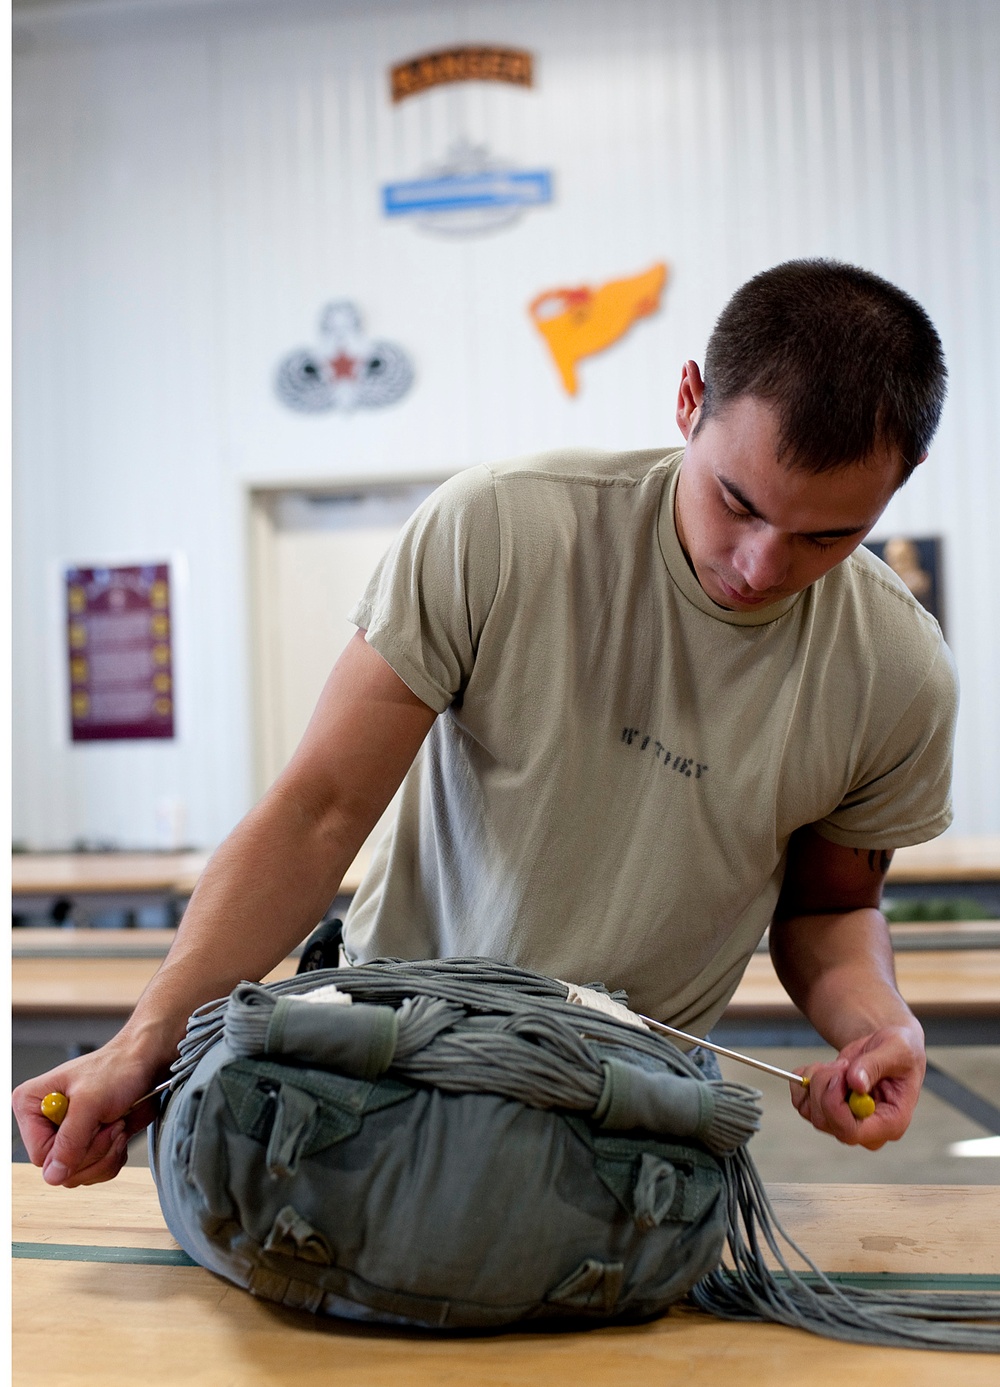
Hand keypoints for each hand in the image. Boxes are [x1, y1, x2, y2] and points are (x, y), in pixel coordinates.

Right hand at [11, 1041, 164, 1187]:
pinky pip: (97, 1172)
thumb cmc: (117, 1069)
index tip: (92, 1128)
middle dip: (94, 1150)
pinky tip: (119, 1131)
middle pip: (62, 1169)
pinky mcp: (88, 1145)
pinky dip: (114, 1155)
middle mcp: (45, 1124)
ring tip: (116, 1123)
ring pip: (80, 1174)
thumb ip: (70, 1139)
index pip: (40, 1155)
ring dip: (107, 1153)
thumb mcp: (91, 1101)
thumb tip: (54, 1175)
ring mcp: (67, 1137)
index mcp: (32, 1106)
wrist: (145, 1064)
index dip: (70, 1151)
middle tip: (110, 1123)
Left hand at [789, 1024, 925, 1149]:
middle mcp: (866, 1129)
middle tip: (842, 1064)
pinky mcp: (828, 1109)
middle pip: (825, 1121)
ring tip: (838, 1064)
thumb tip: (856, 1083)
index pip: (851, 1132)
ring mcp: (845, 1121)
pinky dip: (804, 1080)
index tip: (838, 1076)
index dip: (834, 1105)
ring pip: (810, 1111)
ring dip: (815, 1080)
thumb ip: (875, 1065)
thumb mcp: (896, 1050)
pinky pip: (801, 1101)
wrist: (888, 1049)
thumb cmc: (900, 1052)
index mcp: (890, 1122)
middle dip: (825, 1086)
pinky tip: (822, 1067)